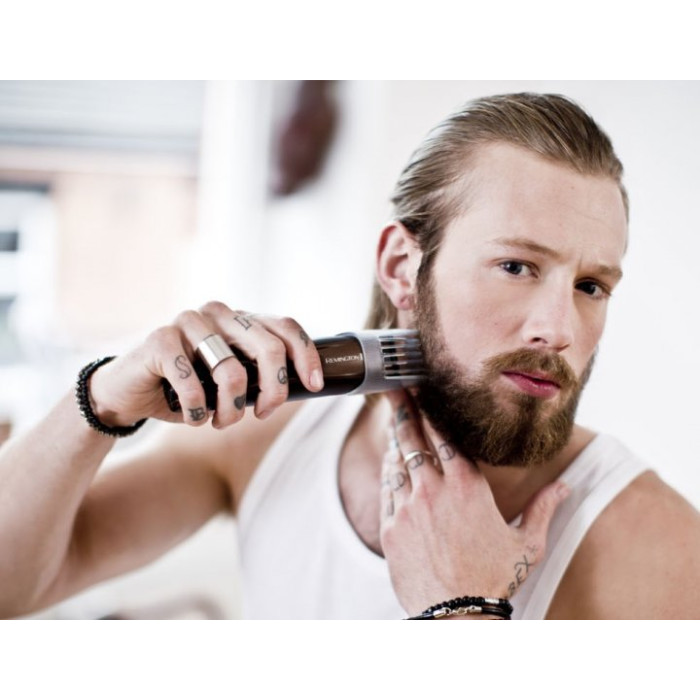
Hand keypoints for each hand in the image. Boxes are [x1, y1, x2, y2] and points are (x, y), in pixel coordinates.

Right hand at [88, 302, 323, 428]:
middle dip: (274, 391)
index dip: (306, 356)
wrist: (130, 393)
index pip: (285, 327)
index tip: (314, 386)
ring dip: (231, 409)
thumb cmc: (188, 389)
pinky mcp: (160, 339)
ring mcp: (188, 321)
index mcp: (240, 319)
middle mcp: (218, 313)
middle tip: (262, 414)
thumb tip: (306, 388)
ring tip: (219, 420)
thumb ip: (260, 376)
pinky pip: (193, 383)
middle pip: (268, 348)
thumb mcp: (232, 382)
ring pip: (231, 370)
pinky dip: (198, 411)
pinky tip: (193, 416)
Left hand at [380, 390, 569, 617]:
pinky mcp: (390, 526)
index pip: (445, 435)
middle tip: (396, 388)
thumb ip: (545, 508)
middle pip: (414, 437)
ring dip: (396, 439)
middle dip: (405, 409)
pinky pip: (386, 489)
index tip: (424, 391)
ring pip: (397, 461)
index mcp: (468, 485)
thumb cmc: (495, 580)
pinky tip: (390, 461)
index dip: (432, 411)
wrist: (456, 617)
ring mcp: (408, 506)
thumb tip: (566, 486)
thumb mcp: (528, 544)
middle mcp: (434, 488)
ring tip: (393, 419)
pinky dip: (388, 471)